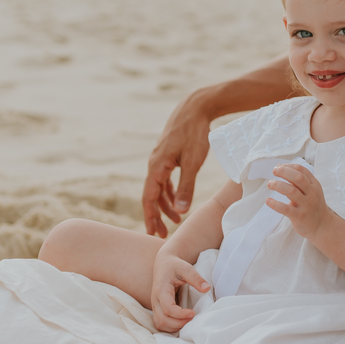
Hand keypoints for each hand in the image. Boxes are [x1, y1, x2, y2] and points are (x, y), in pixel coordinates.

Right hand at [142, 94, 213, 236]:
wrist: (195, 108)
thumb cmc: (194, 134)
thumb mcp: (192, 163)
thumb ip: (186, 187)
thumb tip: (181, 210)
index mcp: (157, 166)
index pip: (149, 198)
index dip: (151, 217)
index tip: (154, 233)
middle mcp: (154, 164)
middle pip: (151, 196)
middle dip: (156, 216)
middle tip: (162, 235)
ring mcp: (160, 160)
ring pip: (159, 188)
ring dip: (165, 205)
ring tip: (176, 220)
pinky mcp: (168, 156)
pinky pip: (164, 179)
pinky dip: (170, 192)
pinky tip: (177, 201)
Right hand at [150, 251, 209, 331]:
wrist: (164, 263)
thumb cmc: (175, 265)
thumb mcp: (186, 268)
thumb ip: (195, 278)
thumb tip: (206, 288)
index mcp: (161, 290)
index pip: (168, 308)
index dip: (181, 315)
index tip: (193, 313)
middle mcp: (155, 300)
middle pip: (162, 320)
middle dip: (179, 323)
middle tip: (193, 318)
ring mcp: (155, 306)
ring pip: (160, 324)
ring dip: (175, 327)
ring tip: (188, 321)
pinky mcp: (157, 309)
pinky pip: (160, 323)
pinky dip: (171, 327)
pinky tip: (182, 322)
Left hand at [265, 164, 330, 240]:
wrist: (322, 226)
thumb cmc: (313, 206)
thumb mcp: (310, 191)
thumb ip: (298, 181)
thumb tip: (281, 168)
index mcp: (314, 185)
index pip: (302, 170)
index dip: (288, 166)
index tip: (279, 167)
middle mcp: (312, 193)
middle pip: (298, 178)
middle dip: (284, 172)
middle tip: (274, 171)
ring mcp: (306, 205)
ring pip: (291, 191)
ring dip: (278, 185)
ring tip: (270, 184)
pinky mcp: (300, 217)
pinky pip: (286, 209)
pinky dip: (275, 204)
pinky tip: (268, 201)